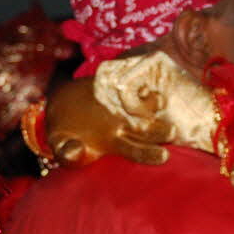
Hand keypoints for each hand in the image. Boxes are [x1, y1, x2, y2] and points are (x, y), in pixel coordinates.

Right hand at [41, 76, 171, 166]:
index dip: (149, 154)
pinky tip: (142, 78)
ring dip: (153, 103)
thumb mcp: (60, 144)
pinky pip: (130, 83)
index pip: (136, 151)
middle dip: (161, 130)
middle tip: (172, 131)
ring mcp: (122, 105)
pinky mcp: (116, 86)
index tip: (164, 155)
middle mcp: (124, 125)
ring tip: (159, 100)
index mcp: (115, 143)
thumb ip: (67, 152)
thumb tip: (74, 152)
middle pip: (147, 130)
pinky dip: (137, 82)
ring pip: (143, 106)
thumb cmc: (63, 134)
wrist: (60, 106)